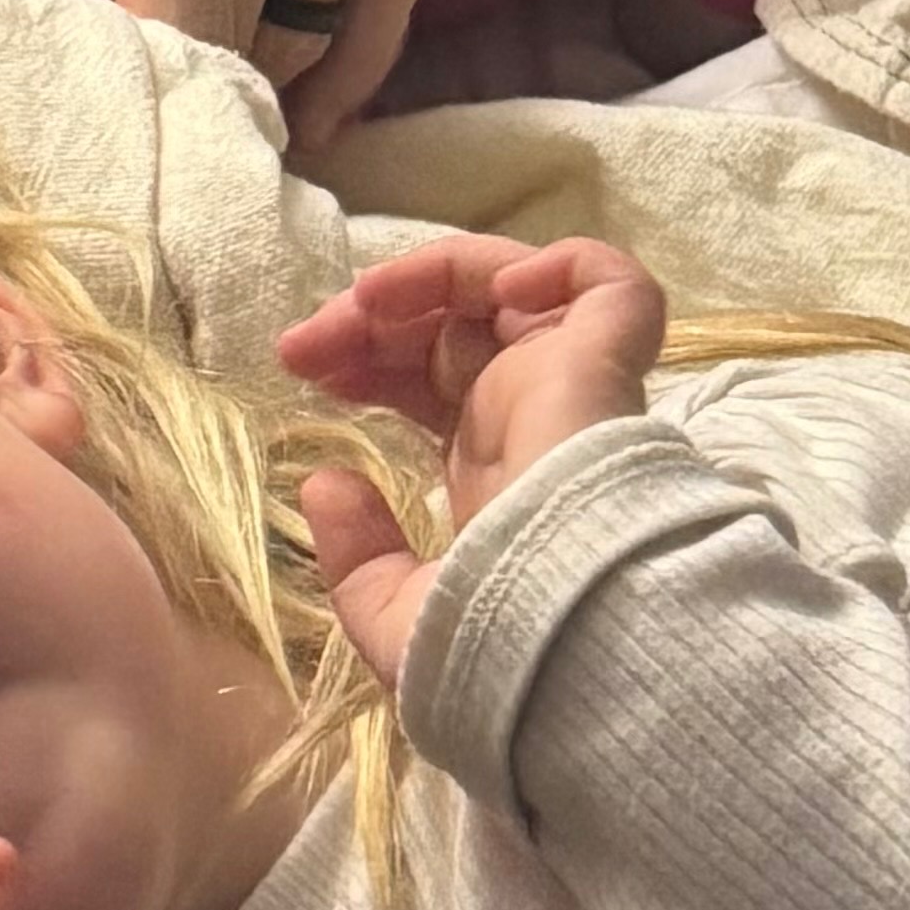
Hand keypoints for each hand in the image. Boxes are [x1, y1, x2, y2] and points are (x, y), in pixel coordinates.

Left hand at [0, 0, 426, 137]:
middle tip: (147, 163)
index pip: (188, 40)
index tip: (112, 180)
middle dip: (201, 108)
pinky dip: (363, 40)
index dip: (151, 126)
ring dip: (275, 72)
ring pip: (328, 13)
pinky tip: (317, 98)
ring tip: (212, 126)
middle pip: (259, 37)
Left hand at [273, 236, 670, 677]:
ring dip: (429, 274)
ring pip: (511, 288)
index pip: (430, 381)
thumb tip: (324, 484)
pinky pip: (610, 284)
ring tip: (364, 302)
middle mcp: (533, 419)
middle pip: (452, 327)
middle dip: (371, 317)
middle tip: (303, 342)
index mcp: (493, 470)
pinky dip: (553, 264)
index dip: (367, 360)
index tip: (299, 368)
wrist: (568, 645)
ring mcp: (575, 386)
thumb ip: (358, 561)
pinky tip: (485, 293)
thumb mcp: (400, 618)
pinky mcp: (609, 364)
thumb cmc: (495, 646)